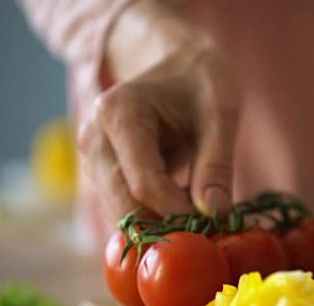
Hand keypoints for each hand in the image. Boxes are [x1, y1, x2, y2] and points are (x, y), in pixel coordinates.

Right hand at [77, 1, 239, 223]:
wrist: (178, 65)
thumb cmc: (201, 82)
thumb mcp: (220, 113)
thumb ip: (217, 163)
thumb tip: (215, 213)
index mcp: (119, 112)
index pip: (143, 183)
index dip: (178, 212)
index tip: (212, 222)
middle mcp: (94, 137)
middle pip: (123, 203)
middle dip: (165, 226)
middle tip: (205, 232)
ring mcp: (93, 157)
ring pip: (121, 212)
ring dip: (159, 225)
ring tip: (199, 217)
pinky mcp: (102, 173)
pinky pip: (125, 207)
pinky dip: (154, 217)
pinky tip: (184, 208)